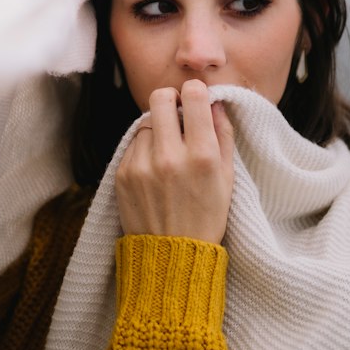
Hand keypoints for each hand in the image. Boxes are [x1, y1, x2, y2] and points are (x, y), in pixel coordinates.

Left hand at [115, 81, 234, 245]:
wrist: (172, 257)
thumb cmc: (206, 217)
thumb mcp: (227, 179)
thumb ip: (223, 136)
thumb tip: (215, 102)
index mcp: (201, 156)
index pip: (193, 96)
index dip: (194, 92)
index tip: (195, 99)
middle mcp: (169, 157)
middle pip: (160, 98)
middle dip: (170, 100)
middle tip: (177, 114)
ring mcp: (141, 165)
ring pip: (146, 122)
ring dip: (158, 130)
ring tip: (167, 153)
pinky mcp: (122, 174)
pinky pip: (133, 145)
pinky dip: (144, 150)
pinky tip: (154, 171)